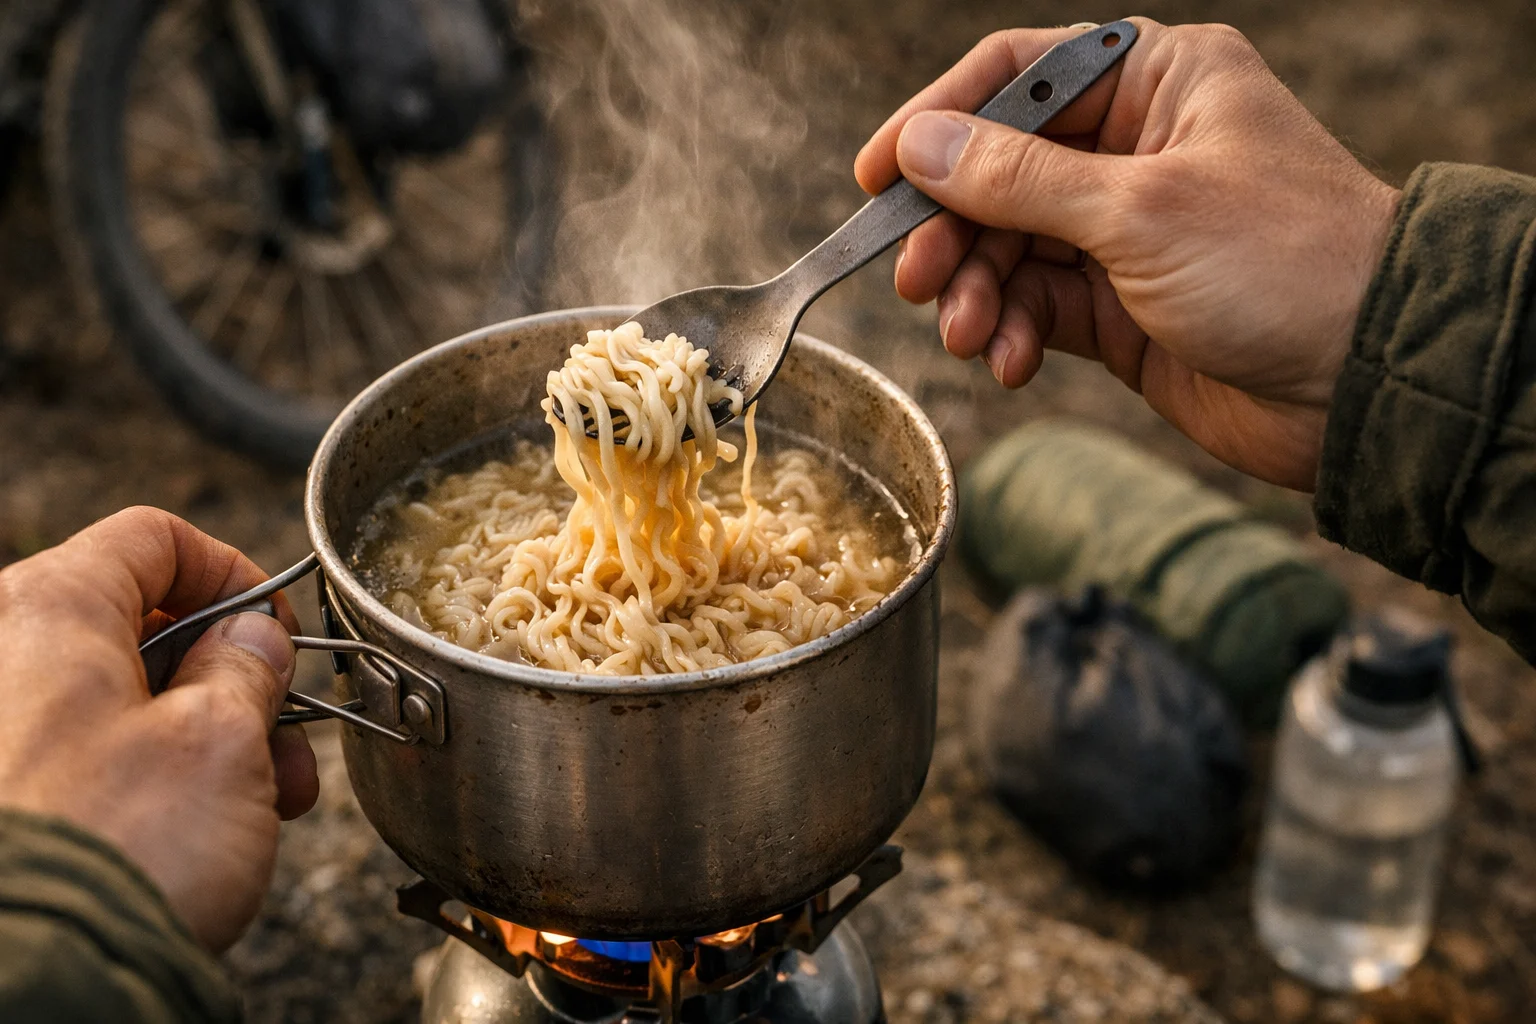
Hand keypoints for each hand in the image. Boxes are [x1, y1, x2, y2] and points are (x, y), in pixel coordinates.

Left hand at [0, 507, 318, 950]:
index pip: (153, 539)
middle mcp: (5, 656)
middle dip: (234, 680)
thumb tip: (252, 640)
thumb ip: (248, 667)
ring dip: (210, 736)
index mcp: (47, 611)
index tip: (276, 629)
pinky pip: (90, 754)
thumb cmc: (119, 850)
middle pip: (142, 627)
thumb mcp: (222, 739)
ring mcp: (1, 727)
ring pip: (123, 698)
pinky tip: (214, 825)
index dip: (234, 574)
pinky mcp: (9, 792)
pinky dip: (157, 774)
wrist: (43, 976)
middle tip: (287, 733)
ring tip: (270, 800)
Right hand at [855, 19, 1400, 489]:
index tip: (877, 174)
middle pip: (998, 173)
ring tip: (967, 336)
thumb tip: (921, 146)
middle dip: (953, 231)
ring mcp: (1126, 232)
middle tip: (916, 281)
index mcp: (1158, 83)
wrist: (1365, 381)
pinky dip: (1011, 334)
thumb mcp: (1139, 210)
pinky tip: (1007, 362)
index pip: (1018, 74)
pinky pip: (1036, 307)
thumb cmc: (1283, 264)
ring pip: (1010, 249)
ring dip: (977, 293)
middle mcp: (1136, 149)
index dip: (938, 118)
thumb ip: (1018, 179)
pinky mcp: (1122, 307)